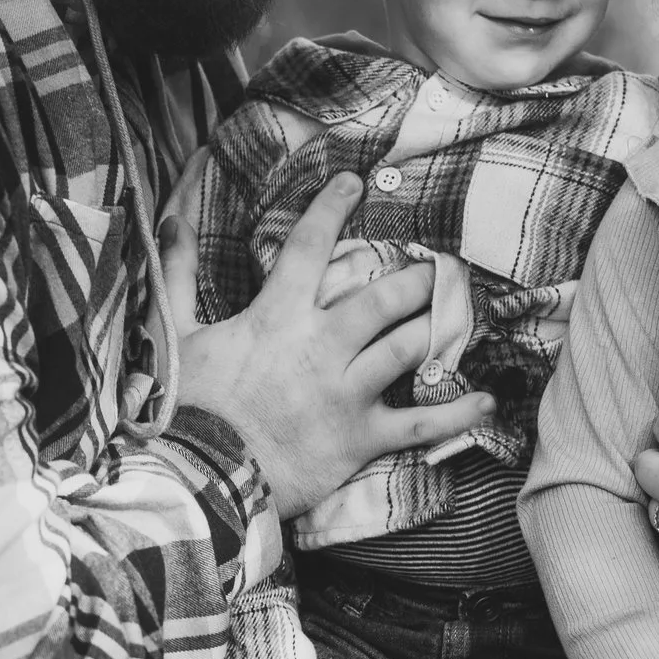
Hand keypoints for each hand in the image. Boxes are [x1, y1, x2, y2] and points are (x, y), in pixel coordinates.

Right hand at [161, 174, 494, 517]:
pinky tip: (488, 399)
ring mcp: (345, 392)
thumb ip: (176, 273)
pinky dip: (457, 412)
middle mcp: (320, 347)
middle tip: (438, 265)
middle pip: (383, 298)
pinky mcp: (359, 437)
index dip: (332, 208)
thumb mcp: (174, 334)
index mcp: (276, 317)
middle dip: (415, 277)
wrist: (196, 477)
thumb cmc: (184, 406)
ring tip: (462, 310)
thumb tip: (170, 218)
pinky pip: (419, 423)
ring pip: (407, 347)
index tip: (356, 181)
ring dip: (437, 326)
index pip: (310, 248)